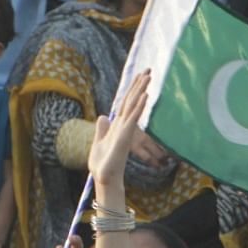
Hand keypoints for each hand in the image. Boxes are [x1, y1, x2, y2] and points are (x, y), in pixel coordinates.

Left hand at [88, 71, 151, 186]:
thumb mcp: (99, 141)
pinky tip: (145, 96)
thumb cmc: (103, 163)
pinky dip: (139, 106)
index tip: (139, 77)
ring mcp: (126, 129)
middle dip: (139, 85)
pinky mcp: (126, 135)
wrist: (104, 176)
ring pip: (134, 105)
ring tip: (149, 77)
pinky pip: (134, 117)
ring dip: (141, 91)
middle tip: (149, 71)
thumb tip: (103, 116)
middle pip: (132, 101)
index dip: (132, 90)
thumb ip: (102, 128)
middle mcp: (124, 125)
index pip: (125, 103)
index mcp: (117, 125)